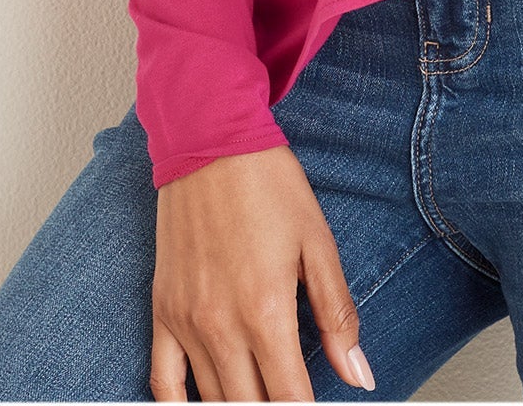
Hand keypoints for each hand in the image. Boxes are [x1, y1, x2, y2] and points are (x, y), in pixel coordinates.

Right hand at [150, 141, 375, 401]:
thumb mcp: (317, 242)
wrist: (211, 142)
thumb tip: (360, 376)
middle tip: (292, 397)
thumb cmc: (268, 185)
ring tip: (261, 397)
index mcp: (266, 311)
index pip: (290, 399)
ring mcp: (186, 322)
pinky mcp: (162, 311)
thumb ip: (337, 315)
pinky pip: (163, 382)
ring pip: (213, 401)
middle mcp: (221, 326)